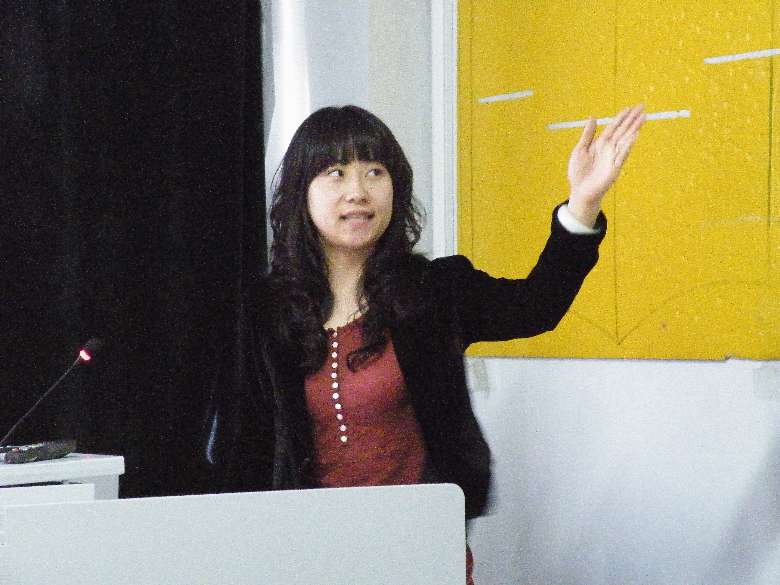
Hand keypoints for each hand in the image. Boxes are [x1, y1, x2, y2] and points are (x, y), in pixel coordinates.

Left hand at [567, 104, 644, 226]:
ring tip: (642, 118)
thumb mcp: (580, 150)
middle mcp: (609, 149)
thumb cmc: (579, 173)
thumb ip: (587, 135)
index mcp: (601, 144)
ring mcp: (613, 158)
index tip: (629, 108)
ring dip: (634, 129)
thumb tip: (593, 118)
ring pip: (625, 140)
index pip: (613, 127)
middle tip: (642, 107)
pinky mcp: (614, 168)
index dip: (621, 118)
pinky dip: (628, 145)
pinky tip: (634, 135)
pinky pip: (622, 155)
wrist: (580, 191)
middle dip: (632, 119)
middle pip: (622, 131)